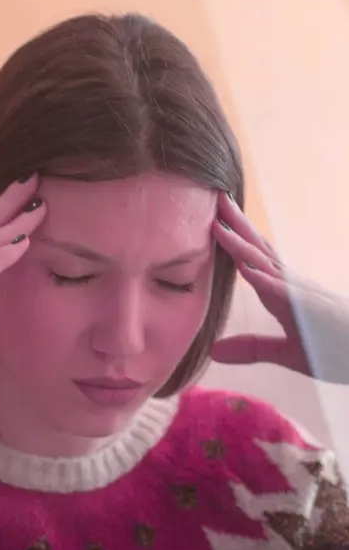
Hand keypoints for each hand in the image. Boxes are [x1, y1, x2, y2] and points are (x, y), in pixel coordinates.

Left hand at [211, 192, 348, 383]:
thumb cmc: (335, 351)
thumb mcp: (287, 354)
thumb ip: (252, 349)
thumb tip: (214, 351)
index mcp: (284, 292)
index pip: (255, 259)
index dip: (234, 238)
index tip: (212, 217)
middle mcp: (291, 285)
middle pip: (259, 249)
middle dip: (236, 224)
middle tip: (214, 196)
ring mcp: (300, 293)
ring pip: (265, 262)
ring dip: (241, 242)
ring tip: (219, 219)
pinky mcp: (307, 309)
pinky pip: (281, 290)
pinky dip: (261, 277)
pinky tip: (243, 265)